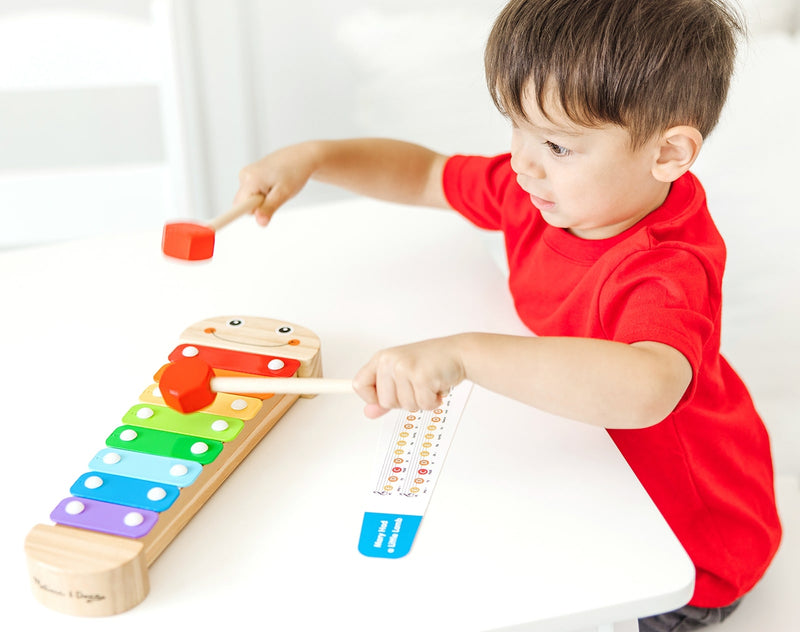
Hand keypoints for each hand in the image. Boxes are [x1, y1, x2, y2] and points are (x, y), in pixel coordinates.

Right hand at [233, 142, 318, 225]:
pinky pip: (251, 192)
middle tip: (275, 197)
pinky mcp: (249, 175)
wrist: (301, 157)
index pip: (238, 205)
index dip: (232, 215)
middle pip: (242, 204)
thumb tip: (260, 222)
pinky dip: (262, 194)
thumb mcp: (284, 193)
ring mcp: (246, 174)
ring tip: (277, 188)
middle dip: (257, 207)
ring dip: (261, 200)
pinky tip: (273, 185)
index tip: (217, 225)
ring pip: (248, 199)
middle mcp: (245, 175)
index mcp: (251, 179)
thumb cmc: (295, 172)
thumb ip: (270, 207)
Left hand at [352, 336, 466, 417]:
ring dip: (422, 401)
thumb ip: (384, 395)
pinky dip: (433, 401)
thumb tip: (369, 412)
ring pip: (405, 406)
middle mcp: (390, 361)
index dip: (372, 398)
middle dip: (405, 401)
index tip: (387, 396)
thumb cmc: (432, 362)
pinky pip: (423, 405)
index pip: (359, 385)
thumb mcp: (402, 375)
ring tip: (428, 384)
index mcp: (382, 359)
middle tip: (417, 386)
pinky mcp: (421, 377)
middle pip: (385, 402)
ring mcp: (404, 368)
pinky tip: (437, 386)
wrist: (458, 353)